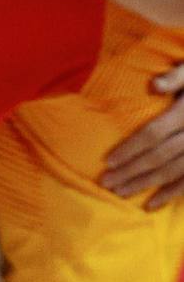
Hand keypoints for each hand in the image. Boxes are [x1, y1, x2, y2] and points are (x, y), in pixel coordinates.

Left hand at [102, 67, 183, 209]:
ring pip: (173, 172)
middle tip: (106, 183)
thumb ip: (176, 77)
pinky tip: (152, 204)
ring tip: (120, 193)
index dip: (130, 148)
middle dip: (131, 171)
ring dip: (146, 185)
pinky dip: (172, 194)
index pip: (153, 134)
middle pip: (159, 157)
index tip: (108, 161)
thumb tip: (154, 85)